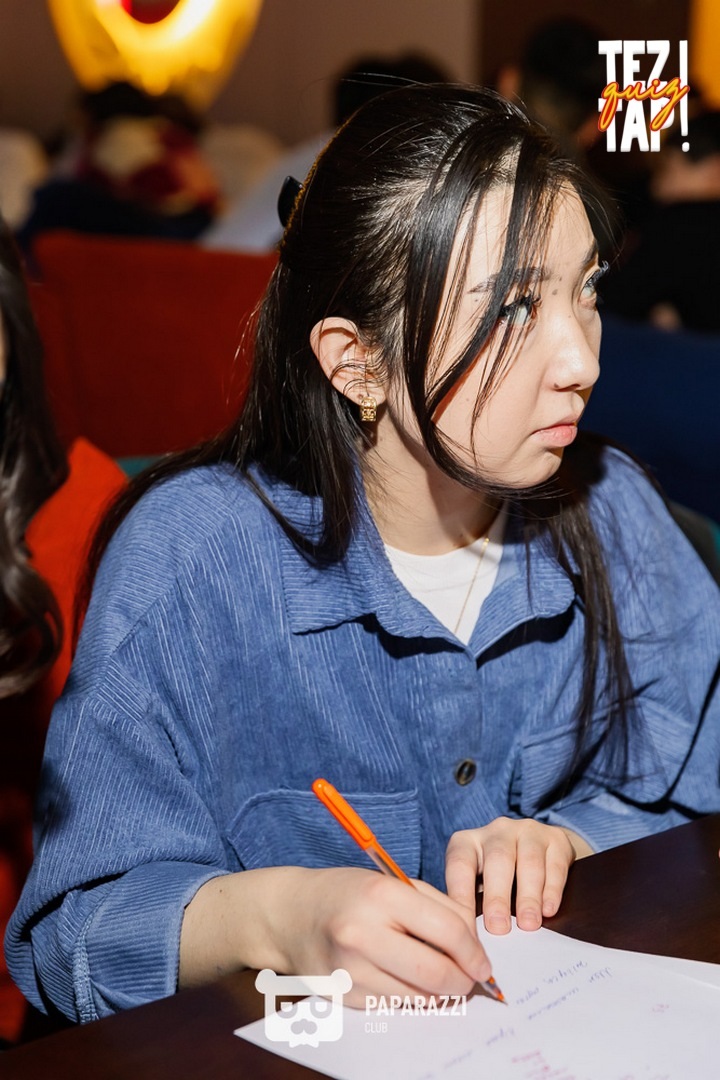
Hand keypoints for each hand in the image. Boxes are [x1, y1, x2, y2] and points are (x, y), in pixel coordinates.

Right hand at [278, 867, 492, 1007]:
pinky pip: (394, 1005)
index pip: (447, 931)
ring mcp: (350, 970)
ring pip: (419, 998)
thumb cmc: (349, 893)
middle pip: (436, 974)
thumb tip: (475, 946)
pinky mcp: (344, 996)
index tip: (483, 963)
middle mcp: (362, 933)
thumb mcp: (393, 883)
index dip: (474, 952)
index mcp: (380, 896)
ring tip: (437, 975)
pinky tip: (403, 978)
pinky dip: (409, 996)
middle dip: (462, 981)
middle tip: (469, 978)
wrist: (291, 914)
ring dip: (438, 993)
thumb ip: (439, 907)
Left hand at [445, 817, 591, 934]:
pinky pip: (554, 863)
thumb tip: (466, 941)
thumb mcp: (480, 884)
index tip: (465, 928)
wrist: (543, 852)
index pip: (459, 865)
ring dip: (528, 896)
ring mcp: (528, 831)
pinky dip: (552, 889)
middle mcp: (497, 831)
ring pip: (529, 860)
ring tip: (528, 924)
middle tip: (499, 928)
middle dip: (497, 897)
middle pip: (497, 860)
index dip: (461, 895)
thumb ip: (473, 905)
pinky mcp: (556, 838)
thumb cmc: (501, 878)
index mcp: (469, 842)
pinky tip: (549, 910)